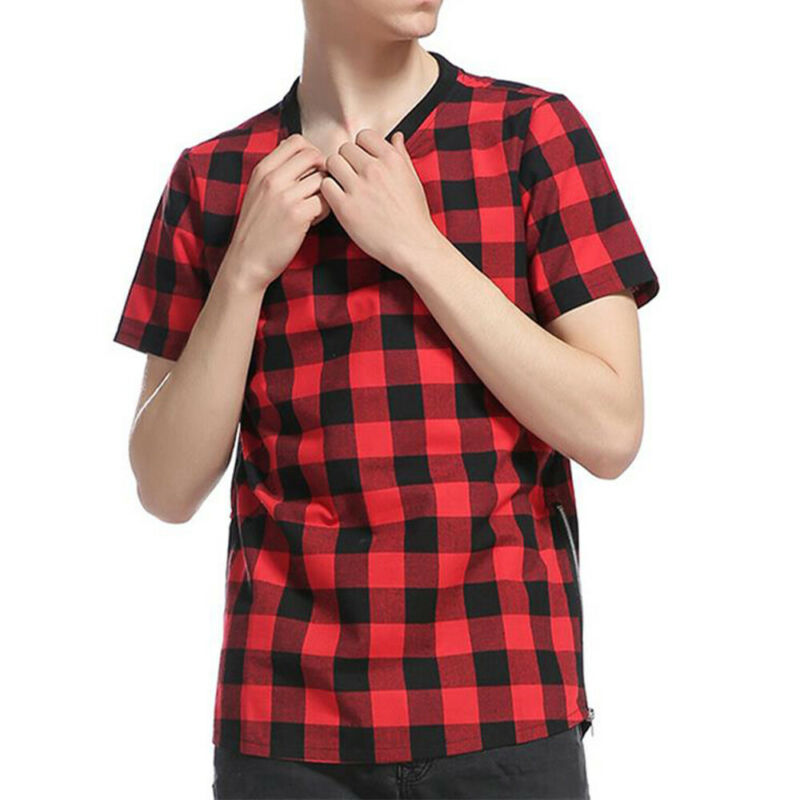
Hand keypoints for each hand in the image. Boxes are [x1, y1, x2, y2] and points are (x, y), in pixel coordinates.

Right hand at [223, 134, 330, 292]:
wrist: (247, 260)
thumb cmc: (256, 228)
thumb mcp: (257, 191)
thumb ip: (275, 171)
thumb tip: (297, 148)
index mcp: (262, 169)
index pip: (297, 142)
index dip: (310, 153)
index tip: (310, 171)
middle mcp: (273, 179)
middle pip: (313, 156)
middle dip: (323, 170)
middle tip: (318, 189)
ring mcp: (285, 196)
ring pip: (322, 179)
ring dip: (326, 192)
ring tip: (315, 207)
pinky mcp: (298, 215)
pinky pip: (326, 202)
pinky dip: (325, 210)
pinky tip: (314, 220)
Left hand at [320, 129, 443, 275]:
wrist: (412, 245)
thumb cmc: (413, 215)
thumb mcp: (412, 179)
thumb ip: (401, 155)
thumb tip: (396, 136)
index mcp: (391, 159)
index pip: (363, 136)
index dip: (360, 148)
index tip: (362, 162)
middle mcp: (374, 170)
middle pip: (344, 148)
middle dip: (346, 161)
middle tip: (351, 177)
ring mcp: (359, 188)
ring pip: (332, 163)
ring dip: (335, 173)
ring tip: (343, 187)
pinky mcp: (346, 208)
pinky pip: (326, 186)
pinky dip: (329, 191)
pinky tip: (339, 200)